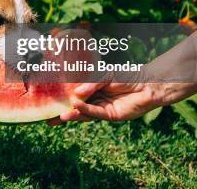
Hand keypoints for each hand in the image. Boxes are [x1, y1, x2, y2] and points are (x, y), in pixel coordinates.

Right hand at [48, 81, 164, 124]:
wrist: (148, 84)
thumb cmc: (127, 77)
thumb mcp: (105, 77)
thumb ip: (91, 84)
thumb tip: (76, 93)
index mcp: (92, 91)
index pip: (75, 96)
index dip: (62, 100)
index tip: (48, 102)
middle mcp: (95, 101)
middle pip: (76, 109)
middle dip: (63, 114)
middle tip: (48, 119)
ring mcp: (102, 109)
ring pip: (84, 114)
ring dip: (72, 115)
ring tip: (60, 116)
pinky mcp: (111, 115)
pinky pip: (95, 113)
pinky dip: (85, 110)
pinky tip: (76, 107)